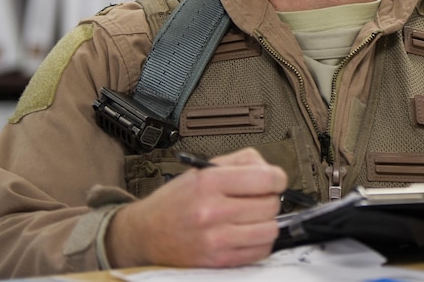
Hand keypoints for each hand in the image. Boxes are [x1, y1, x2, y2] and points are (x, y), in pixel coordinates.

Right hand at [107, 147, 288, 267]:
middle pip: (270, 204)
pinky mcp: (218, 261)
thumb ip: (241, 162)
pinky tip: (246, 234)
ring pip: (270, 230)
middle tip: (257, 199)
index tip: (275, 181)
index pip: (266, 178)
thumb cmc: (176, 201)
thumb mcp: (203, 169)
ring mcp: (215, 239)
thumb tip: (271, 170)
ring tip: (252, 218)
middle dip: (269, 199)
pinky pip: (259, 252)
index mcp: (209, 182)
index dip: (278, 178)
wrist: (145, 233)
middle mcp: (212, 211)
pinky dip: (259, 242)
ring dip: (266, 223)